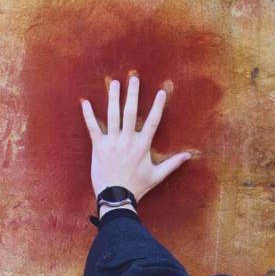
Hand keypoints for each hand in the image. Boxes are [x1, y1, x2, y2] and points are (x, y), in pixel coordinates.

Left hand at [80, 71, 191, 203]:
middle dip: (132, 94)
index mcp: (143, 145)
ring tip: (114, 83)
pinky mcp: (98, 147)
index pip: (153, 121)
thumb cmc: (137, 187)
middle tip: (134, 78)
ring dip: (113, 98)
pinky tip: (85, 102)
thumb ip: (173, 163)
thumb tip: (189, 156)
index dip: (158, 106)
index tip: (161, 92)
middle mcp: (128, 140)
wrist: (116, 198)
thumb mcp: (157, 175)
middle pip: (131, 112)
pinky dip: (88, 114)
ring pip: (112, 115)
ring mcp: (112, 142)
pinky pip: (92, 127)